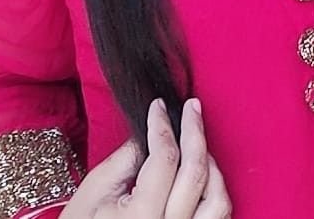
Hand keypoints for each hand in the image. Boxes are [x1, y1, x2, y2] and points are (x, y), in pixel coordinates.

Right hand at [61, 98, 230, 217]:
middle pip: (196, 173)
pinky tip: (204, 173)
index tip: (158, 106)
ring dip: (210, 164)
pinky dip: (214, 190)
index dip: (162, 125)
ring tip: (196, 142)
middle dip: (195, 132)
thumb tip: (150, 133)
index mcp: (142, 217)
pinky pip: (217, 217)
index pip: (164, 158)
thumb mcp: (95, 190)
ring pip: (217, 198)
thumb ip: (126, 158)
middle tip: (192, 107)